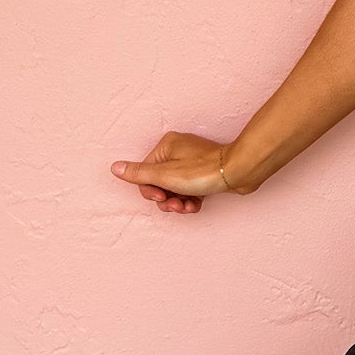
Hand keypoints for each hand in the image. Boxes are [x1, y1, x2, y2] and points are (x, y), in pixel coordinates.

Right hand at [110, 132, 239, 212]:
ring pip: (175, 189)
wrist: (238, 172)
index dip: (149, 190)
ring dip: (178, 202)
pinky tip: (195, 206)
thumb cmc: (203, 170)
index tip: (160, 198)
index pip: (145, 174)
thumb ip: (139, 174)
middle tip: (175, 205)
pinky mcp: (205, 174)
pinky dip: (190, 200)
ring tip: (187, 207)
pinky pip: (190, 190)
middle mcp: (178, 151)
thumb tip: (115, 168)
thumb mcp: (165, 175)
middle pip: (159, 182)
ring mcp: (193, 163)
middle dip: (166, 199)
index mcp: (166, 146)